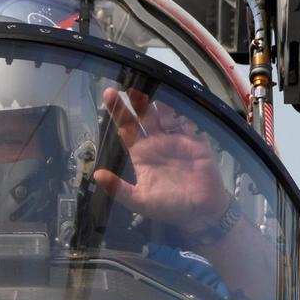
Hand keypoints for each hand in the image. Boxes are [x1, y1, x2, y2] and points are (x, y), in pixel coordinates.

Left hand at [94, 88, 229, 232]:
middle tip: (131, 87)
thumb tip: (96, 175)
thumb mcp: (140, 201)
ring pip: (166, 115)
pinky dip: (183, 116)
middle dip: (138, 101)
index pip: (126, 128)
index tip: (109, 93)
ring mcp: (177, 139)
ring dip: (160, 106)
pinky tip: (178, 114)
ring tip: (154, 100)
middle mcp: (156, 142)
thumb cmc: (170, 207)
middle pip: (144, 116)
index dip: (118, 111)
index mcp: (141, 154)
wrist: (202, 212)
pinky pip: (189, 123)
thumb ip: (119, 189)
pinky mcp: (196, 141)